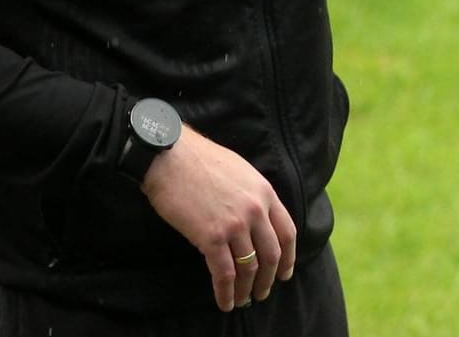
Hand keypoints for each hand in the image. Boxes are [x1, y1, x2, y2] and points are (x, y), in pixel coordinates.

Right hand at [141, 125, 297, 310]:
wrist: (170, 157)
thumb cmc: (200, 161)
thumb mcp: (241, 172)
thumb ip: (253, 196)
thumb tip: (256, 220)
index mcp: (265, 193)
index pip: (287, 232)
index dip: (288, 257)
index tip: (284, 273)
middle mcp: (255, 210)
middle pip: (272, 254)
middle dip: (269, 278)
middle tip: (263, 293)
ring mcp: (235, 225)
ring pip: (249, 267)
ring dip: (248, 289)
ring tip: (244, 300)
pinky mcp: (211, 237)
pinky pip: (224, 273)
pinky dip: (226, 292)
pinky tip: (225, 302)